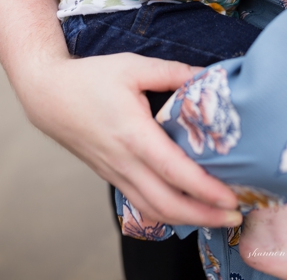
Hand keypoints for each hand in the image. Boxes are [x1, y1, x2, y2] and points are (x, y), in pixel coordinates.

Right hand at [15, 51, 241, 229]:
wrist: (49, 97)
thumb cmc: (91, 79)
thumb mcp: (134, 66)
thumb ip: (174, 72)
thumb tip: (209, 76)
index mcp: (133, 135)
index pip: (174, 171)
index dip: (205, 189)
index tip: (231, 197)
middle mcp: (125, 162)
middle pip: (167, 204)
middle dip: (204, 216)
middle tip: (237, 217)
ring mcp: (117, 174)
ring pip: (155, 210)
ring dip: (189, 220)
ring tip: (219, 217)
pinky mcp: (113, 177)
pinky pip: (143, 204)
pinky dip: (168, 213)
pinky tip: (189, 209)